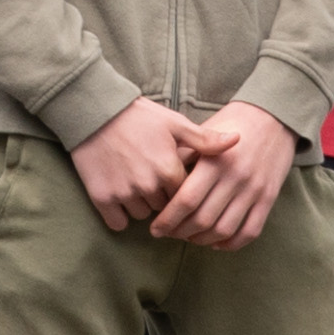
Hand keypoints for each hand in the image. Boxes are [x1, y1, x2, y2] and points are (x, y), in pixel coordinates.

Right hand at [70, 98, 196, 230]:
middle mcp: (147, 185)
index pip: (185, 196)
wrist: (95, 111)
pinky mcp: (102, 198)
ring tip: (134, 182)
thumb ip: (205, 139)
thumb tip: (238, 140)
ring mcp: (123, 193)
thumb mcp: (174, 123)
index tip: (172, 176)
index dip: (179, 187)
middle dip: (161, 196)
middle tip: (151, 176)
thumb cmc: (138, 116)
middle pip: (164, 207)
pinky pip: (118, 223)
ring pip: (142, 215)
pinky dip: (120, 215)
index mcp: (168, 168)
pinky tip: (120, 197)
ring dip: (141, 205)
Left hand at [149, 102, 294, 248]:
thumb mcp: (204, 132)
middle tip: (169, 234)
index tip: (156, 228)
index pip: (186, 200)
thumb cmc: (232, 123)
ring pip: (224, 230)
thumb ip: (183, 155)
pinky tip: (217, 242)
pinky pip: (250, 231)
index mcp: (215, 159)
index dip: (168, 220)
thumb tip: (157, 180)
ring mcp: (254, 190)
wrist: (273, 115)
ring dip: (203, 240)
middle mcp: (235, 177)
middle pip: (203, 219)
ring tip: (190, 237)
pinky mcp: (269, 198)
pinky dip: (231, 243)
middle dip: (180, 233)